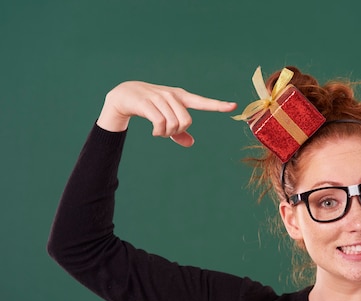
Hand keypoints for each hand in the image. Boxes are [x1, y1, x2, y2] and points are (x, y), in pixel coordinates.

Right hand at [96, 81, 236, 146]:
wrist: (124, 95)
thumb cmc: (150, 107)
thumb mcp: (166, 118)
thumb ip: (179, 132)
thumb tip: (191, 144)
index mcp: (181, 97)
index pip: (202, 102)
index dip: (218, 105)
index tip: (233, 106)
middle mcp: (173, 95)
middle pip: (186, 122)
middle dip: (178, 132)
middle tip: (167, 132)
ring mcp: (160, 97)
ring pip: (174, 124)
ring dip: (166, 134)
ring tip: (159, 131)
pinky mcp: (148, 103)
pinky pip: (161, 123)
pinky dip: (159, 132)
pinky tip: (154, 132)